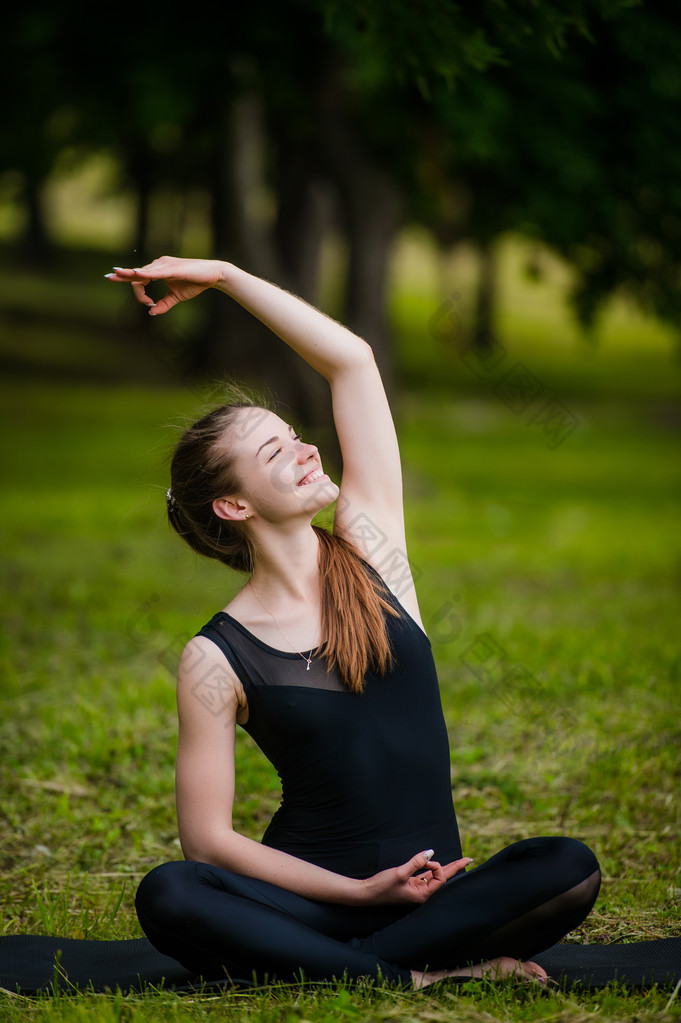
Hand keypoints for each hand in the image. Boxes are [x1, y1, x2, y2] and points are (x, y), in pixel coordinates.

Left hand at [105, 256, 224, 315]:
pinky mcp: (173, 268)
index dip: (138, 292)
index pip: (140, 279)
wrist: (213, 276)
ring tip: (116, 274)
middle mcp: (159, 264)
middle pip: (137, 273)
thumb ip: (164, 304)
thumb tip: (152, 312)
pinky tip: (136, 274)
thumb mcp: (176, 297)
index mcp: (159, 270)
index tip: (148, 303)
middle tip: (107, 276)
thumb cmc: (195, 283)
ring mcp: (165, 265)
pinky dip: (145, 273)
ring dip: (131, 276)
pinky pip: (156, 272)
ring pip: (143, 272)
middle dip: (122, 276)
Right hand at [361, 850, 471, 905]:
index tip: (425, 861)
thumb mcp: (400, 873)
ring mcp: (416, 888)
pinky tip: (434, 865)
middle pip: (442, 878)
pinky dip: (429, 868)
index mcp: (422, 895)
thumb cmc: (382, 887)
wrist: (366, 894)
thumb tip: (430, 853)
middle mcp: (422, 893)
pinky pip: (424, 874)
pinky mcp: (409, 884)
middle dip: (455, 868)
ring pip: (433, 875)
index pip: (440, 879)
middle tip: (469, 859)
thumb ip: (416, 862)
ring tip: (460, 862)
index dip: (437, 867)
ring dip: (443, 867)